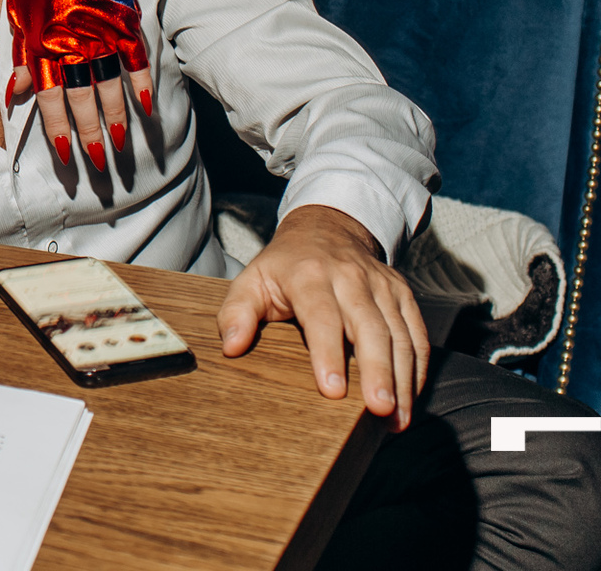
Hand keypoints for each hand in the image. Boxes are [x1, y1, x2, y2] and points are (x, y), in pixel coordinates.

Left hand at [4, 0, 151, 170]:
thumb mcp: (19, 10)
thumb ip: (21, 54)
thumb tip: (15, 95)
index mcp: (43, 41)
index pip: (49, 98)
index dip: (57, 130)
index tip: (64, 158)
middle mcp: (72, 42)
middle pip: (82, 101)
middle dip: (89, 138)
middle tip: (97, 166)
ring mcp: (102, 31)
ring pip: (111, 88)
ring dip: (115, 121)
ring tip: (119, 148)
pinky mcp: (125, 17)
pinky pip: (137, 60)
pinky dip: (141, 86)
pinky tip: (145, 111)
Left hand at [218, 204, 428, 428]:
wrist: (326, 231)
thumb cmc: (284, 267)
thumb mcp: (251, 281)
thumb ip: (236, 313)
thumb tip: (232, 348)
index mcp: (310, 276)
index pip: (322, 317)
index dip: (328, 354)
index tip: (332, 391)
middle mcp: (351, 279)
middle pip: (370, 328)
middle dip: (378, 371)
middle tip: (379, 410)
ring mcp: (382, 286)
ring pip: (400, 334)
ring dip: (402, 379)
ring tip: (397, 419)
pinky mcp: (403, 294)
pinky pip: (418, 334)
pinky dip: (417, 368)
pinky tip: (410, 398)